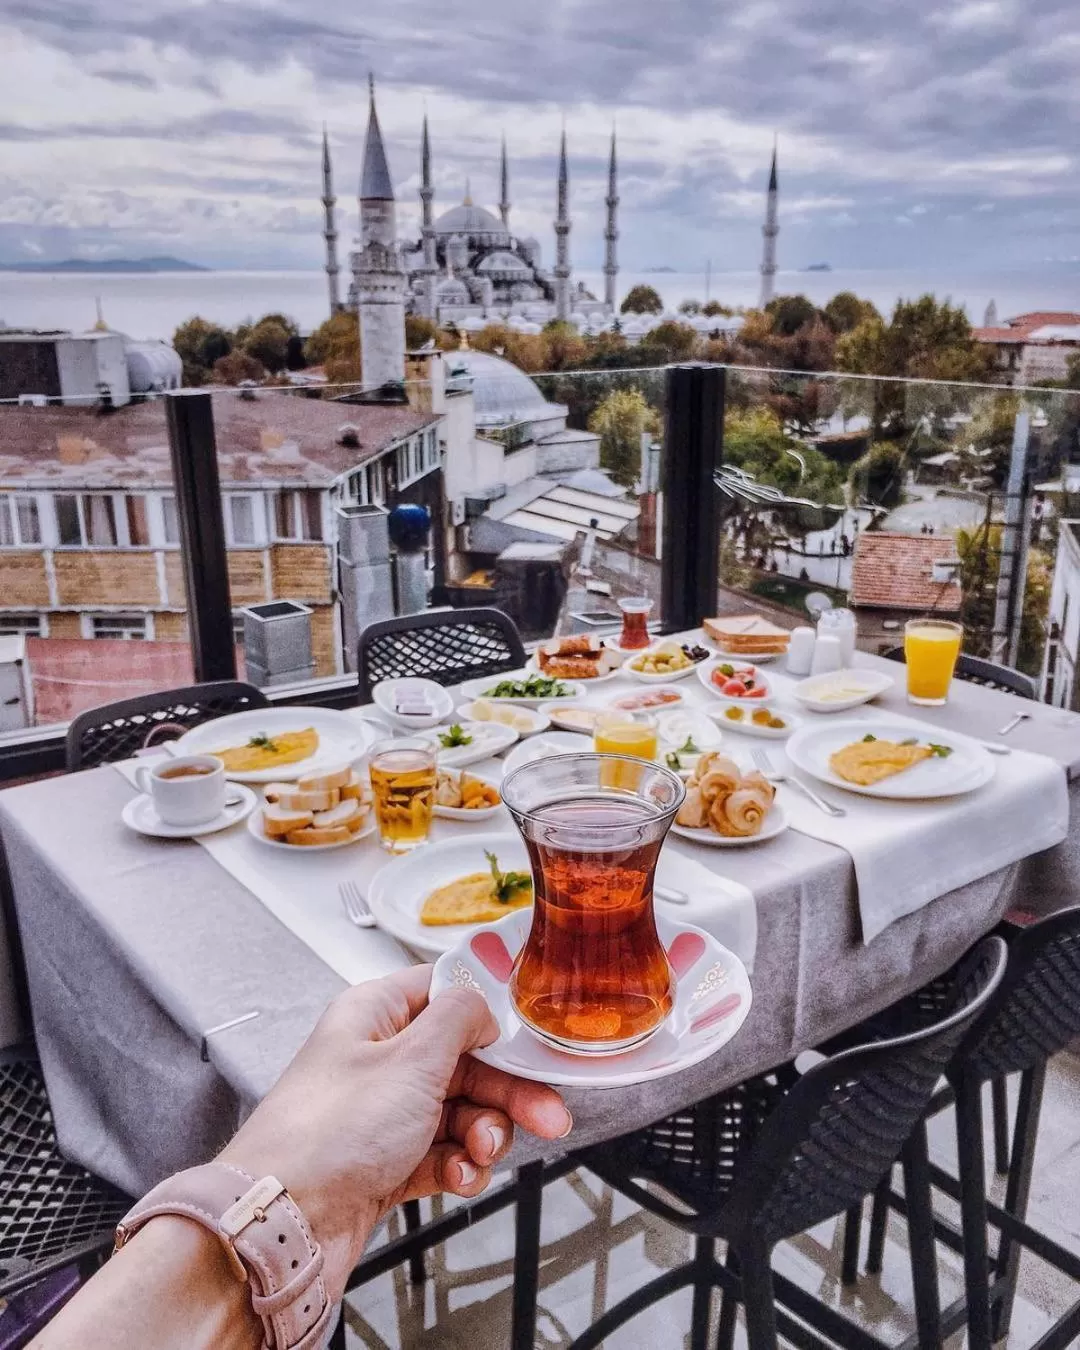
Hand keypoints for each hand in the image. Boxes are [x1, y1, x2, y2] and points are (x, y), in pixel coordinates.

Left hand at [218, 966, 571, 1296]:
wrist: (284, 1227)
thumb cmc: (328, 1136)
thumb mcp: (410, 1060)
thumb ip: (459, 1018)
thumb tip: (483, 1003)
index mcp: (376, 1015)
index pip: (446, 994)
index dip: (490, 1015)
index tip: (528, 1038)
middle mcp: (378, 1060)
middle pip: (465, 1061)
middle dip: (507, 1092)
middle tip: (546, 1114)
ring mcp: (382, 1114)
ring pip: (460, 1113)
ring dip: (484, 1135)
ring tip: (481, 1153)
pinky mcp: (385, 1163)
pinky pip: (442, 1155)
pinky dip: (459, 1167)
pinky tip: (457, 1177)